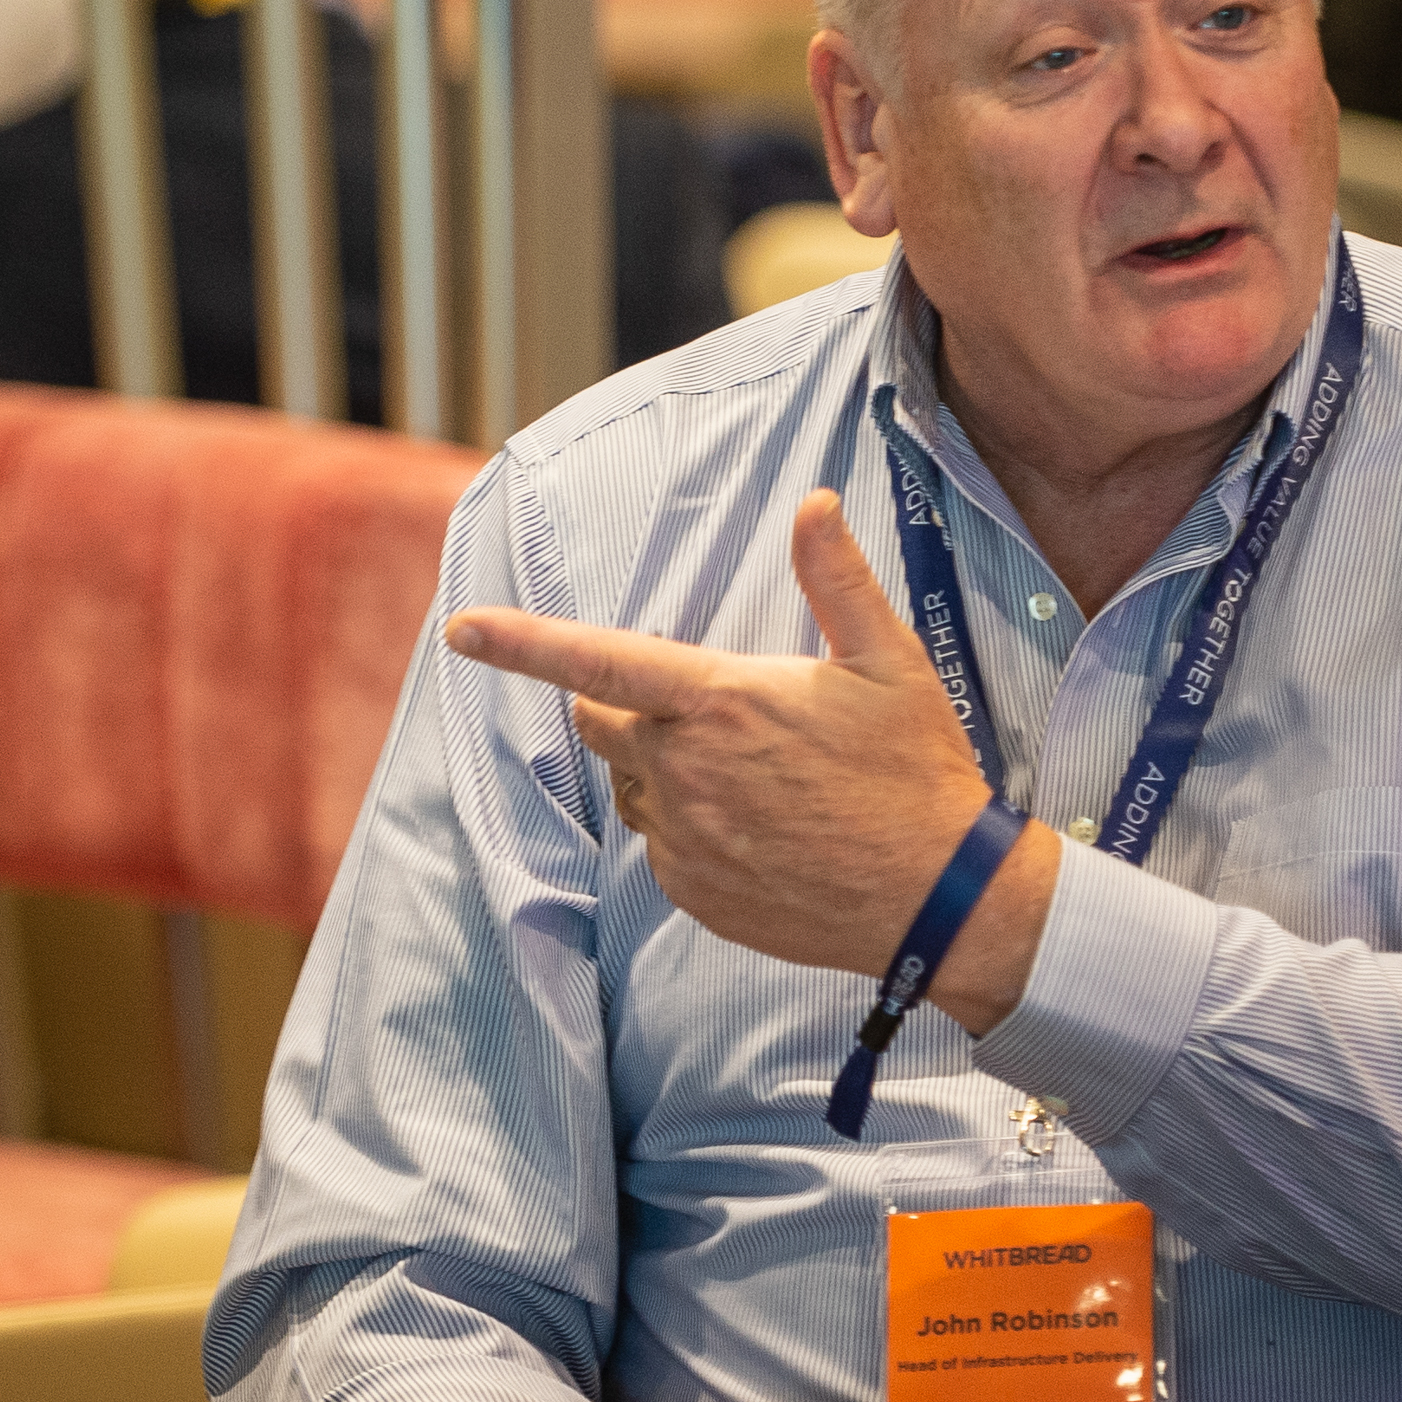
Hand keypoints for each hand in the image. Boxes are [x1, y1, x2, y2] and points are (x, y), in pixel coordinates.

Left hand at [444, 491, 1057, 1028]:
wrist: (940, 898)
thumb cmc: (916, 771)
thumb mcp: (889, 662)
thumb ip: (837, 579)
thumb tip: (813, 503)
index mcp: (719, 702)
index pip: (596, 662)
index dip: (520, 643)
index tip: (461, 628)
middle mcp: (684, 772)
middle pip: (603, 725)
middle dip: (629, 708)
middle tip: (714, 712)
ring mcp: (684, 840)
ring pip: (634, 789)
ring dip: (665, 772)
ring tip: (757, 777)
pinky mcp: (695, 894)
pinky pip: (665, 849)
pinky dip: (694, 831)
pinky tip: (764, 829)